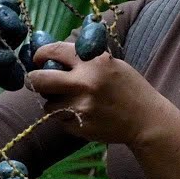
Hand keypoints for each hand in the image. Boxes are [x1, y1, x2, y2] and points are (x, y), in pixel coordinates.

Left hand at [27, 42, 164, 144]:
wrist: (146, 120)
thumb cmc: (128, 88)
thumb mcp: (111, 63)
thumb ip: (84, 58)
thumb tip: (52, 53)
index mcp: (93, 62)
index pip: (53, 51)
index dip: (41, 54)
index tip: (39, 58)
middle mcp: (84, 83)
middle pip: (38, 80)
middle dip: (34, 79)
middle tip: (37, 80)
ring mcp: (80, 108)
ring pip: (47, 104)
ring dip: (53, 102)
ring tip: (70, 100)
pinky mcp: (79, 127)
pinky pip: (59, 120)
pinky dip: (65, 117)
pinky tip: (82, 114)